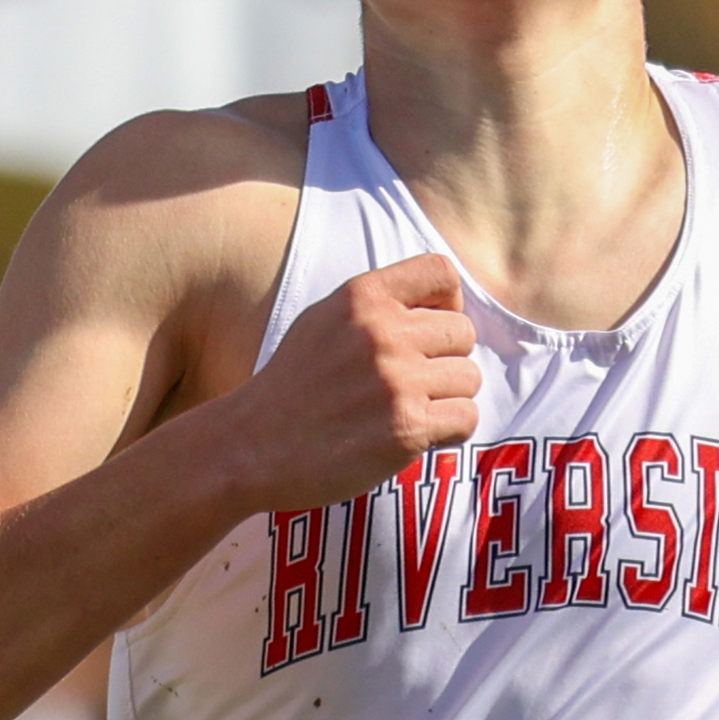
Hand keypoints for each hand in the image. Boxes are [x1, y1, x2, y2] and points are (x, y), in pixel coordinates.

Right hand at [222, 254, 478, 511]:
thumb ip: (377, 305)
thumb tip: (445, 305)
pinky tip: (416, 434)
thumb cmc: (291, 385)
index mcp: (361, 297)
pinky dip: (449, 431)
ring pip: (468, 378)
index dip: (448, 303)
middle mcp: (381, 332)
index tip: (430, 331)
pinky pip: (466, 418)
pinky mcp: (406, 428)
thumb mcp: (324, 319)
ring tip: (409, 410)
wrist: (250, 447)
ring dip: (448, 399)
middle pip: (463, 334)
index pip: (442, 272)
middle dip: (446, 360)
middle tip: (414, 384)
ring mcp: (395, 380)